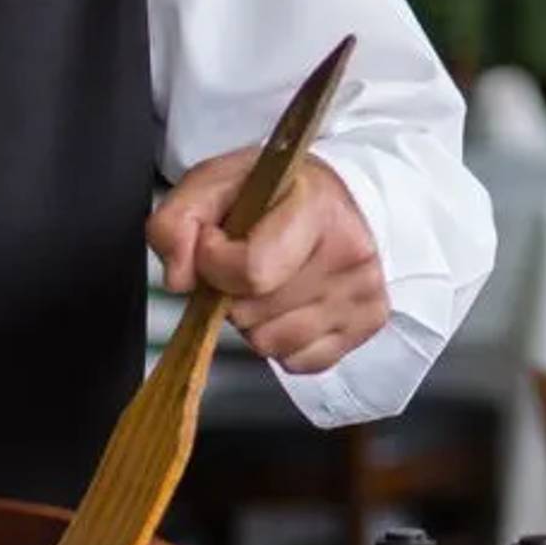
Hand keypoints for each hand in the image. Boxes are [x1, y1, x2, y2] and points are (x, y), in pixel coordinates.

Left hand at [147, 150, 386, 376]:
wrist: (333, 194)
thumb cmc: (273, 191)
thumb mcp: (212, 184)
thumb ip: (176, 221)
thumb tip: (179, 277)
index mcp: (315, 208)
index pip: (251, 271)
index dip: (214, 263)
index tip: (216, 241)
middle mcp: (349, 252)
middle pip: (254, 314)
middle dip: (232, 294)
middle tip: (245, 260)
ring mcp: (363, 291)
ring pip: (271, 344)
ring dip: (256, 320)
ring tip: (269, 281)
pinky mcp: (369, 321)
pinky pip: (298, 361)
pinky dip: (284, 340)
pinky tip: (290, 303)